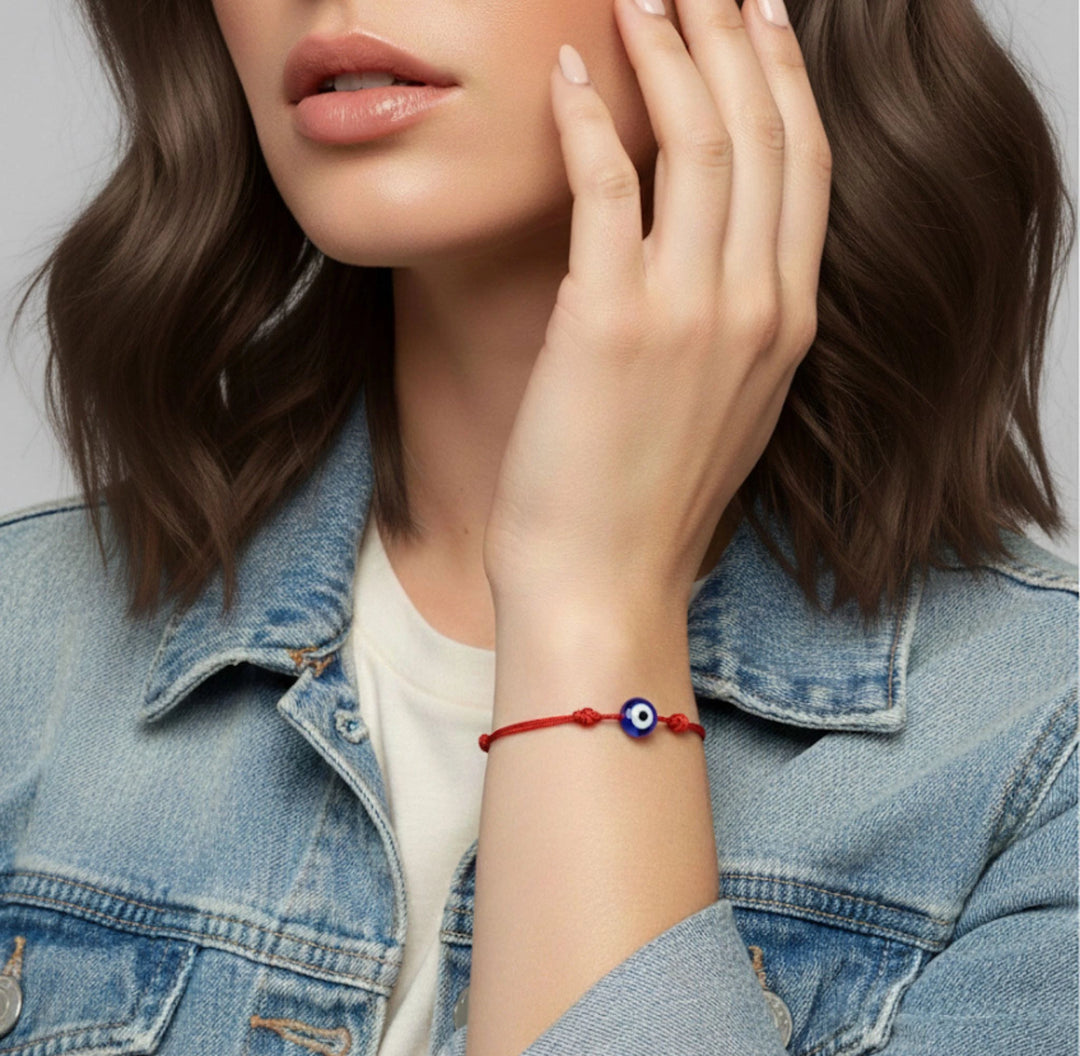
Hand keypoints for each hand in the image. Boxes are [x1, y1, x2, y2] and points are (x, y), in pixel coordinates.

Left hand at [482, 0, 831, 617]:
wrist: (602, 583)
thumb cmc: (649, 504)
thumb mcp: (724, 409)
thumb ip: (734, 325)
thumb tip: (707, 254)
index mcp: (788, 324)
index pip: (804, 168)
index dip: (782, 80)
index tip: (760, 23)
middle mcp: (755, 305)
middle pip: (762, 133)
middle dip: (733, 38)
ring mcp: (688, 310)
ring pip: (698, 141)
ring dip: (666, 52)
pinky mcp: (608, 320)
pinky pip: (607, 186)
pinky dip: (588, 118)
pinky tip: (568, 74)